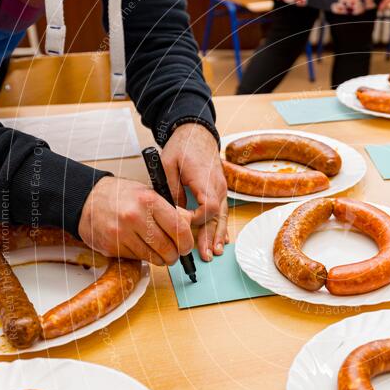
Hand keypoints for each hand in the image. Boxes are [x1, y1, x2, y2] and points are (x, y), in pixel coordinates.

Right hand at [78, 176, 193, 264]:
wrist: (86, 199)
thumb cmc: (121, 196)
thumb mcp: (148, 193)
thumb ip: (170, 210)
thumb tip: (188, 225)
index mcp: (148, 200)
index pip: (179, 228)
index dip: (187, 242)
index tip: (187, 246)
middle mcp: (134, 217)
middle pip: (167, 248)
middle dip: (174, 255)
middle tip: (175, 254)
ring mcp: (121, 234)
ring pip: (152, 257)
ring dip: (160, 259)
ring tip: (159, 252)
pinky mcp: (111, 247)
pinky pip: (136, 259)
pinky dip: (142, 257)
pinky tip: (139, 246)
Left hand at [161, 123, 228, 261]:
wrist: (197, 133)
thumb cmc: (183, 146)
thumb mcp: (168, 163)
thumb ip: (170, 187)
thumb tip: (172, 210)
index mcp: (205, 179)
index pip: (207, 207)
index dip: (196, 219)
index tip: (182, 224)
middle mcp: (218, 186)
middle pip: (216, 217)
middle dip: (210, 237)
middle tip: (205, 255)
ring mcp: (221, 189)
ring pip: (221, 216)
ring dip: (217, 235)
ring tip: (214, 252)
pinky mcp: (219, 191)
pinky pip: (222, 211)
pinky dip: (221, 226)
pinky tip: (221, 240)